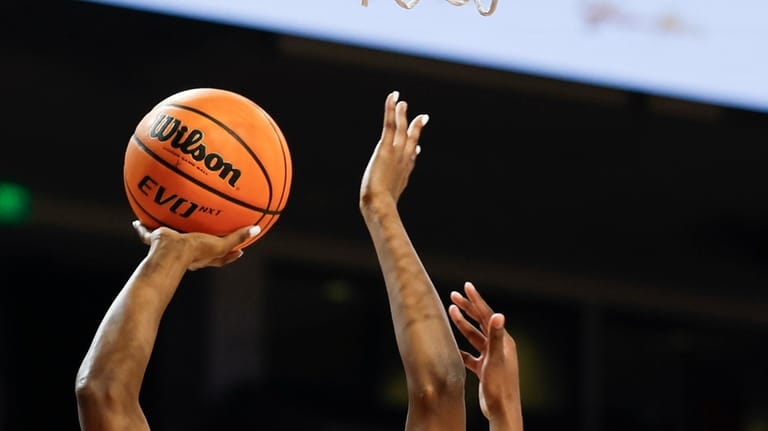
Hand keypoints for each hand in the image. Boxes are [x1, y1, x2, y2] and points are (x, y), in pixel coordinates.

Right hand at [132, 220, 259, 270]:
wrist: (171, 254)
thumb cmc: (196, 252)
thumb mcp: (220, 245)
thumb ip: (237, 237)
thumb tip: (257, 229)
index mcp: (203, 256)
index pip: (219, 255)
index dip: (229, 252)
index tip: (240, 249)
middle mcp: (187, 252)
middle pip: (195, 245)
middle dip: (199, 239)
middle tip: (205, 230)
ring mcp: (170, 247)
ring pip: (170, 238)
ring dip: (169, 232)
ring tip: (168, 220)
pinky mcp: (155, 240)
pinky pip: (146, 232)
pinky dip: (141, 228)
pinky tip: (136, 221)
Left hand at [359, 90, 428, 213]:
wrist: (380, 204)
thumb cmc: (380, 210)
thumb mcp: (384, 208)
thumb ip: (386, 210)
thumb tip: (383, 221)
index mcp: (403, 175)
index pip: (411, 160)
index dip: (414, 151)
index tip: (417, 148)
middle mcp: (403, 161)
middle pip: (412, 140)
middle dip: (417, 128)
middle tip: (423, 117)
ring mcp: (396, 152)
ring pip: (402, 128)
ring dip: (403, 114)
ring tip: (402, 102)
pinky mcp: (386, 147)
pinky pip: (389, 124)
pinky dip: (391, 109)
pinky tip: (393, 98)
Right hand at [449, 282, 521, 426]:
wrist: (501, 410)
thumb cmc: (500, 387)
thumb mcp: (495, 360)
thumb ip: (496, 337)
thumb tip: (498, 315)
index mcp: (503, 341)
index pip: (487, 315)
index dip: (476, 300)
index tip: (466, 287)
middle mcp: (499, 346)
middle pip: (481, 322)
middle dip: (468, 308)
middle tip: (454, 295)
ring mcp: (492, 357)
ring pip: (474, 336)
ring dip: (463, 324)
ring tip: (450, 311)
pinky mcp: (485, 368)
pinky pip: (471, 353)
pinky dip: (461, 347)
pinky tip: (451, 345)